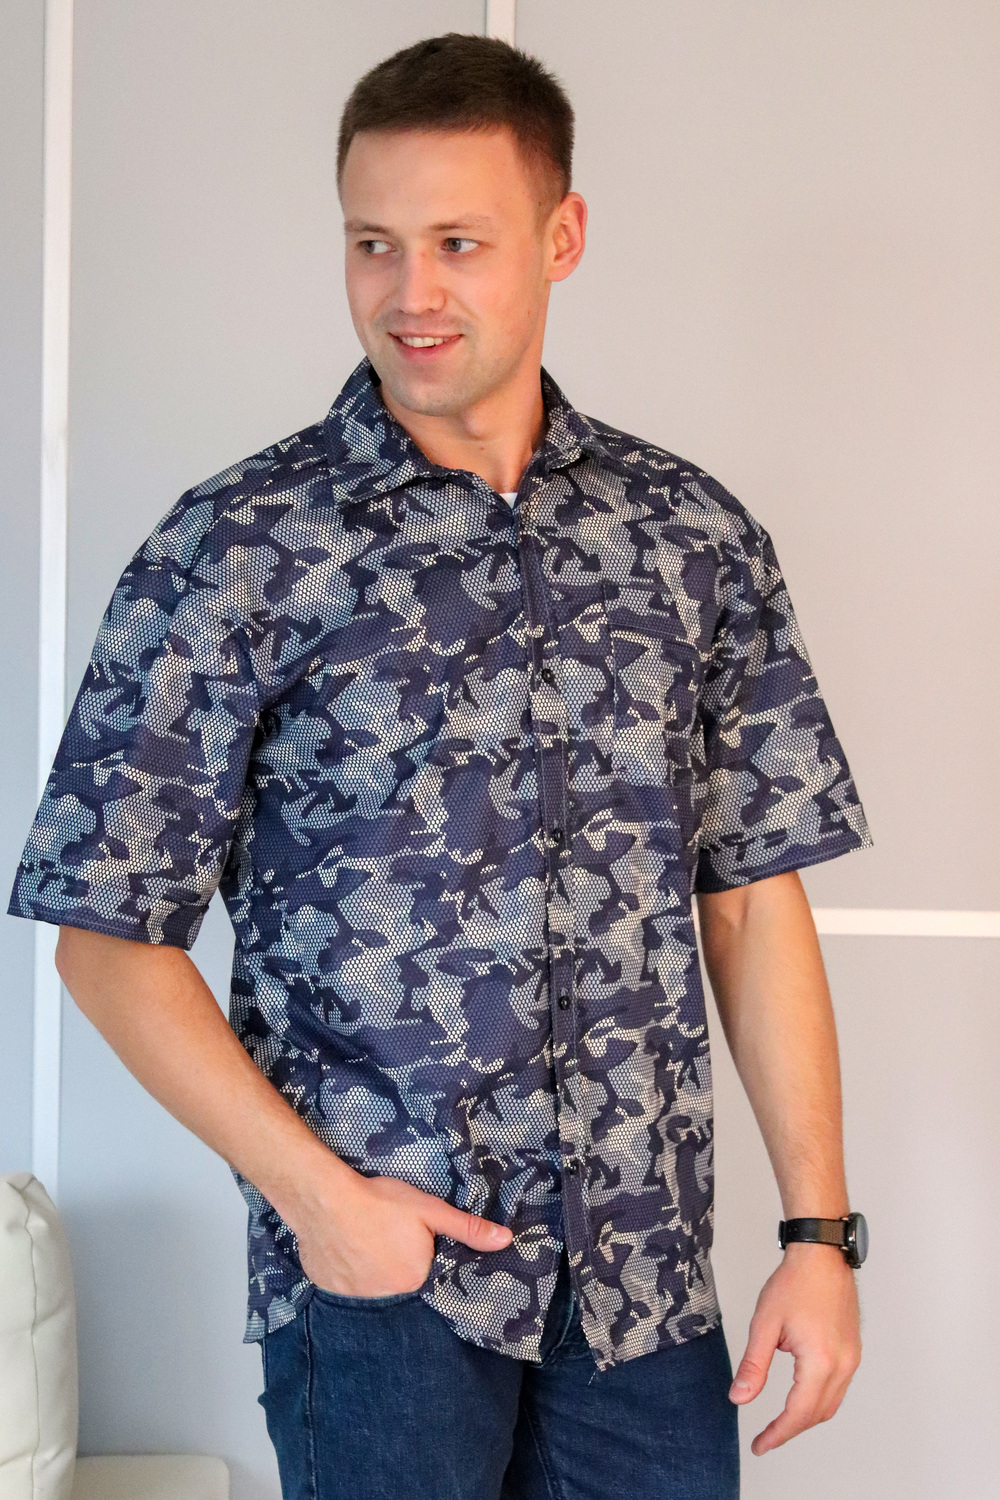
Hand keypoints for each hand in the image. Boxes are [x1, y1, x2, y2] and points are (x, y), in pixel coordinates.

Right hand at [291, 1169, 513, 1297]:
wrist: (324, 1199)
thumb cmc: (380, 1202)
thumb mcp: (430, 1210)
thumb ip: (467, 1229)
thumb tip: (506, 1240)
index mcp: (415, 1281)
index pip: (426, 1278)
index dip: (421, 1260)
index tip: (412, 1246)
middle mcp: (387, 1298)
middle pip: (399, 1284)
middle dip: (397, 1265)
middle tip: (386, 1238)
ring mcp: (356, 1298)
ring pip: (372, 1287)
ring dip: (372, 1271)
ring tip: (366, 1242)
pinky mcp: (331, 1291)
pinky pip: (346, 1287)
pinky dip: (348, 1273)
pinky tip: (346, 1249)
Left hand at [728, 1243, 861, 1453]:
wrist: (821, 1255)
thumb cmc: (794, 1283)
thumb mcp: (765, 1324)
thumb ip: (754, 1365)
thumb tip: (740, 1399)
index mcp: (821, 1362)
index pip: (799, 1414)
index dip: (778, 1434)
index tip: (759, 1446)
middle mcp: (843, 1365)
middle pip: (817, 1414)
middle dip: (790, 1429)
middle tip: (765, 1438)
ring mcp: (852, 1358)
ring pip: (831, 1404)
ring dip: (806, 1417)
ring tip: (780, 1423)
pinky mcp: (853, 1350)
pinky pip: (838, 1388)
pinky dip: (818, 1400)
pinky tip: (801, 1396)